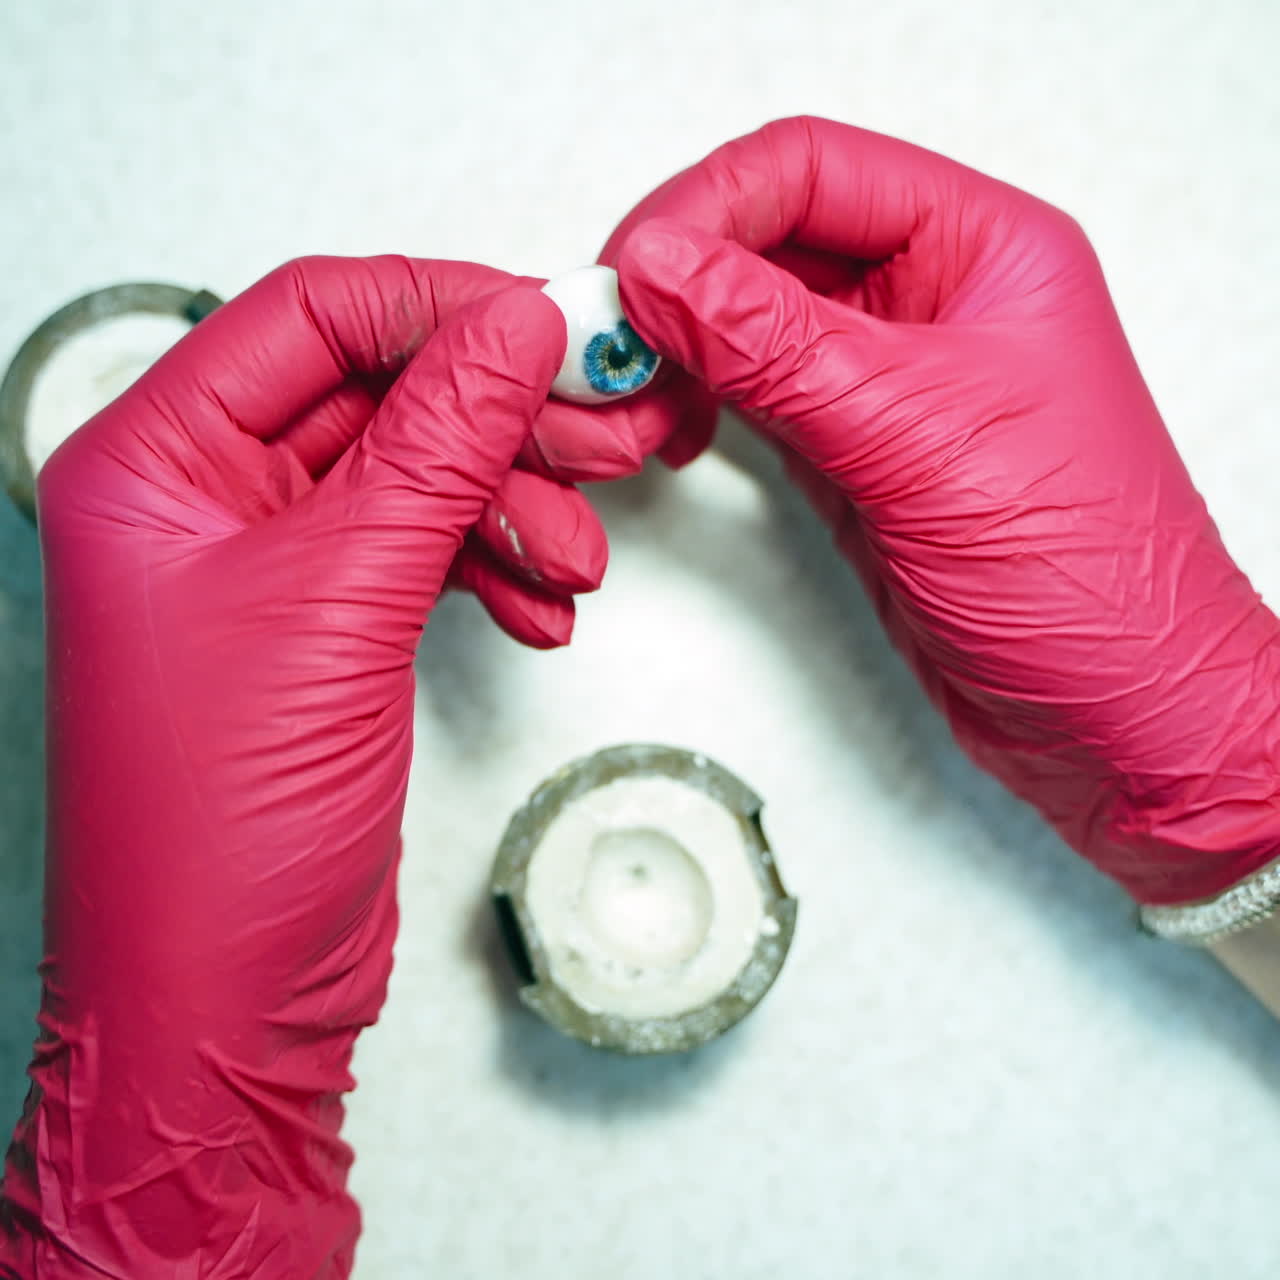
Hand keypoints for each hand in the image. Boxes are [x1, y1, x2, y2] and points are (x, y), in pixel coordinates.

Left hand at [0, 257, 578, 1274]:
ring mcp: (267, 565)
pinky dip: (495, 567)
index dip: (442, 308)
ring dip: (512, 505)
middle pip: (380, 394)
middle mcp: (202, 500)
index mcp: (154, 463)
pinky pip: (426, 550)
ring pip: (417, 476)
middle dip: (502, 419)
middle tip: (604, 438)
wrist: (226, 994)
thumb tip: (517, 329)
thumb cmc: (219, 828)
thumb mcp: (341, 602)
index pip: (313, 319)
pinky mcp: (324, 626)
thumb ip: (438, 448)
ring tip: (579, 560)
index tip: (554, 328)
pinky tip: (541, 608)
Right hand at [604, 116, 1279, 905]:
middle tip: (611, 335)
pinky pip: (754, 395)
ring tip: (634, 392)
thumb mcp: (920, 442)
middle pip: (769, 238)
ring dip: (679, 346)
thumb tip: (664, 270)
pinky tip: (676, 427)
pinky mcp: (853, 452)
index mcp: (983, 251)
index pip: (812, 171)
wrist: (1114, 718)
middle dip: (678, 281)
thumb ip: (778, 348)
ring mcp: (887, 381)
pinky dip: (700, 402)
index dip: (706, 208)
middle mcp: (933, 302)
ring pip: (751, 319)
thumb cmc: (1089, 584)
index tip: (633, 269)